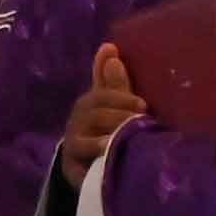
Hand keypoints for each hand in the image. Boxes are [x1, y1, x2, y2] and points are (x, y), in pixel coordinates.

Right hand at [62, 44, 142, 170]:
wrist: (88, 168)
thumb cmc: (105, 131)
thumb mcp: (111, 107)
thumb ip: (112, 82)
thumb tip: (109, 46)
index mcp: (88, 106)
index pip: (99, 95)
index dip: (119, 97)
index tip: (142, 104)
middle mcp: (76, 123)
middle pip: (94, 113)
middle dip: (119, 115)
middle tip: (142, 120)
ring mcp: (73, 146)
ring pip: (87, 138)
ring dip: (108, 136)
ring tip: (126, 136)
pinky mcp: (73, 169)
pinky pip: (82, 164)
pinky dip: (95, 159)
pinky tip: (109, 157)